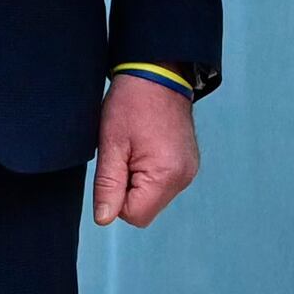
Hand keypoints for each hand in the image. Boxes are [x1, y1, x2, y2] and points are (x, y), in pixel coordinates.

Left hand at [95, 74, 200, 226]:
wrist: (158, 74)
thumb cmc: (132, 103)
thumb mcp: (111, 144)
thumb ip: (108, 186)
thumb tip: (104, 219)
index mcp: (166, 175)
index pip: (134, 216)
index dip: (116, 198)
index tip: (115, 166)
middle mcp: (184, 178)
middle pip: (145, 210)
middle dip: (127, 191)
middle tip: (123, 156)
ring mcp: (189, 171)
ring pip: (153, 198)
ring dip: (138, 182)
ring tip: (135, 149)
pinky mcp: (188, 165)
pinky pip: (162, 185)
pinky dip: (149, 175)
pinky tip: (146, 149)